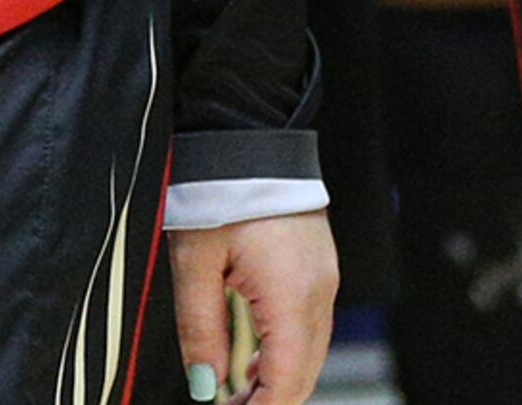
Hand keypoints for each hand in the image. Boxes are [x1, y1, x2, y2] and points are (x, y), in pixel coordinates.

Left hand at [167, 210, 335, 403]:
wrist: (253, 143)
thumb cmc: (222, 196)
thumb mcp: (195, 267)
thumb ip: (201, 332)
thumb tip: (205, 387)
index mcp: (290, 295)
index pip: (286, 379)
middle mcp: (319, 291)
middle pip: (306, 371)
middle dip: (270, 401)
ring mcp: (326, 278)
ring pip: (312, 352)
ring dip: (277, 379)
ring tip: (233, 392)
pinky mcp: (321, 268)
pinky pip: (311, 326)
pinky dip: (286, 352)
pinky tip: (252, 359)